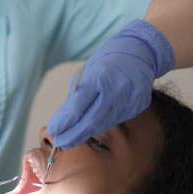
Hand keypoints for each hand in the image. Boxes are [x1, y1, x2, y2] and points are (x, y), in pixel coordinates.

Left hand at [47, 19, 175, 148]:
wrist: (141, 51)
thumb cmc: (109, 59)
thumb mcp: (87, 72)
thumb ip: (77, 95)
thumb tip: (64, 119)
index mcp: (99, 77)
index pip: (77, 106)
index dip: (63, 121)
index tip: (52, 130)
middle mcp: (116, 90)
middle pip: (91, 121)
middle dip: (72, 135)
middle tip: (59, 142)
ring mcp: (129, 99)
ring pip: (103, 124)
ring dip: (85, 134)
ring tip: (70, 140)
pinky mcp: (138, 105)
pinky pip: (115, 120)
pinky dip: (100, 126)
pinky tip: (89, 130)